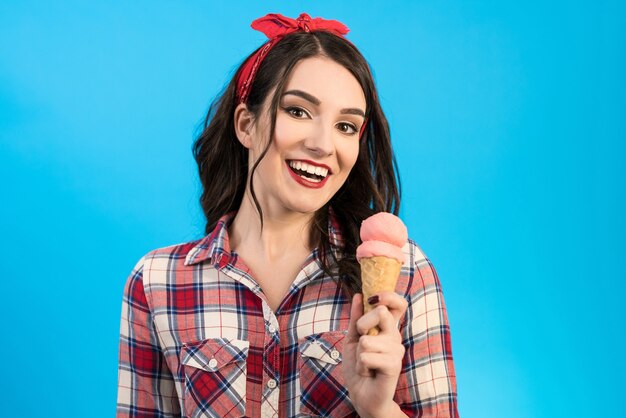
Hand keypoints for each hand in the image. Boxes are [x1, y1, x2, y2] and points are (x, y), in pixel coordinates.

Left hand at [342, 292, 408, 417]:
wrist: (361, 394)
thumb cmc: (358, 366)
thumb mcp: (352, 338)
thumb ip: (356, 318)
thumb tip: (358, 295)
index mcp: (387, 328)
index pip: (399, 304)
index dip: (388, 296)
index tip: (372, 299)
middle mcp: (395, 336)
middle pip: (381, 313)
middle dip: (362, 325)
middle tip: (361, 343)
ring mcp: (397, 350)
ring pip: (368, 339)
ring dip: (359, 352)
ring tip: (365, 363)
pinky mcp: (394, 365)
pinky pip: (367, 355)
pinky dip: (361, 364)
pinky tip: (368, 372)